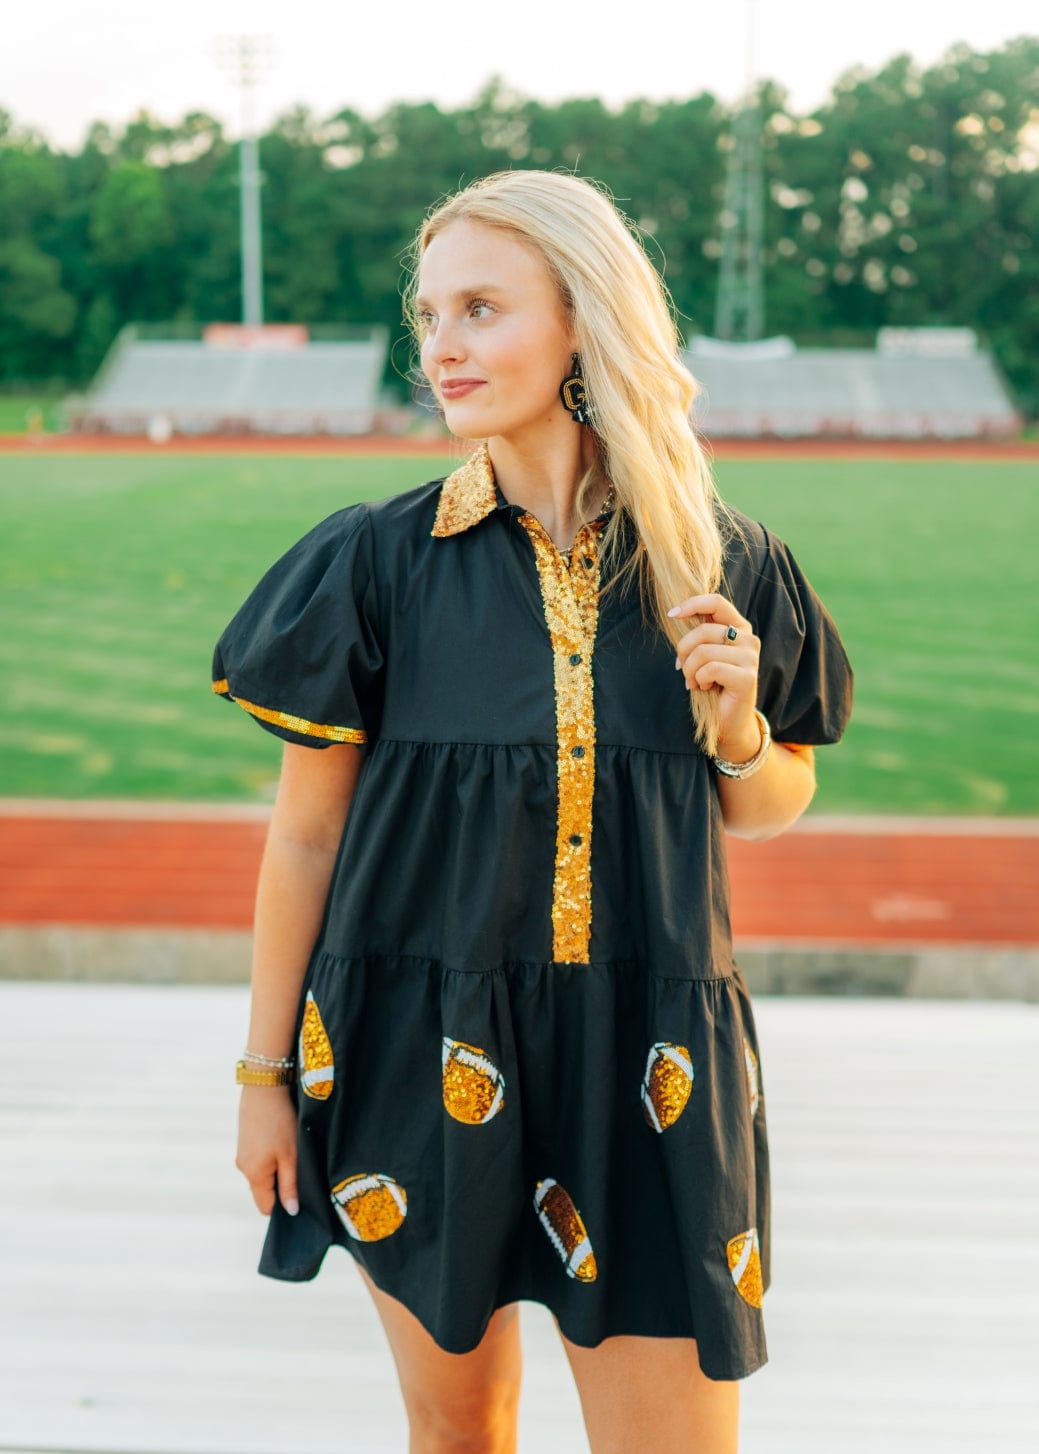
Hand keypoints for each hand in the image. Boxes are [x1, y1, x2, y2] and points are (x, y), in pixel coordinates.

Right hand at [235, 1084, 299, 1216]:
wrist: (264, 1087)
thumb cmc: (280, 1121)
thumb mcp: (291, 1155)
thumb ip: (290, 1185)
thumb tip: (291, 1211)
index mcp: (254, 1175)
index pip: (265, 1206)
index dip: (283, 1205)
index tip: (299, 1194)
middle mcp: (243, 1168)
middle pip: (264, 1190)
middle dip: (281, 1184)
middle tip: (299, 1167)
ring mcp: (242, 1154)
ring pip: (262, 1173)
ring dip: (276, 1168)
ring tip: (291, 1150)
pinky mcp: (244, 1141)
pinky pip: (258, 1159)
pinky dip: (270, 1155)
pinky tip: (281, 1140)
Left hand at [668, 593, 761, 760]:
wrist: (729, 721)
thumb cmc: (713, 685)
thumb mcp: (704, 654)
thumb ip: (698, 634)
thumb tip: (675, 614)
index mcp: (739, 627)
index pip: (716, 602)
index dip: (691, 604)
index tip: (672, 615)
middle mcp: (748, 638)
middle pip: (703, 630)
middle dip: (684, 651)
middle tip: (683, 668)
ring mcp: (750, 657)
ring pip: (703, 651)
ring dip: (690, 670)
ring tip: (694, 681)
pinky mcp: (747, 677)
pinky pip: (710, 669)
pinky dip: (699, 680)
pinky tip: (705, 688)